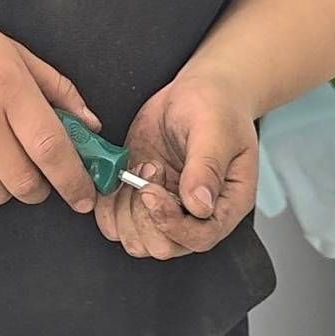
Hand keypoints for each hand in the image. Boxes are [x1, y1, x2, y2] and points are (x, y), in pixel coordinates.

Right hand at [0, 0, 102, 216]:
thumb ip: (55, 88)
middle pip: (24, 183)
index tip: (84, 197)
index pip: (52, 149)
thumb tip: (90, 126)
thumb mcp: (9, 49)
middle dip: (38, 187)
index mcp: (6, 85)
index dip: (75, 181)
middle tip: (35, 173)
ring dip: (2, 188)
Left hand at [93, 69, 258, 259]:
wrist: (200, 89)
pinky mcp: (140, 194)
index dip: (171, 224)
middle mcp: (195, 214)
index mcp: (225, 204)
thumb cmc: (218, 106)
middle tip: (150, 169)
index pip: (199, 238)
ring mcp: (166, 205)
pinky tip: (122, 172)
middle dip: (145, 213)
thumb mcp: (216, 129)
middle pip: (163, 246)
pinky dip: (109, 202)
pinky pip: (115, 219)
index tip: (152, 193)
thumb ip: (207, 167)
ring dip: (127, 206)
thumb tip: (198, 205)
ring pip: (136, 238)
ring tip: (141, 166)